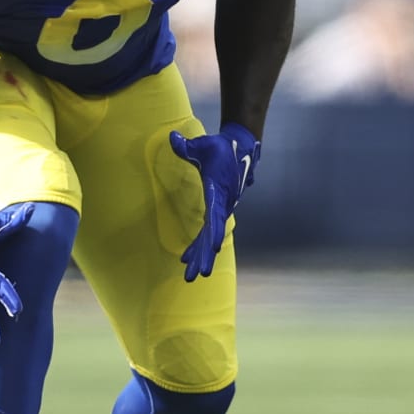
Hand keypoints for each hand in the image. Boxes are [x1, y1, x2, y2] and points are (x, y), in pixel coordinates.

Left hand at [169, 122, 259, 281]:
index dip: (215, 230)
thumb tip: (172, 138)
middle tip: (198, 274)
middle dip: (205, 254)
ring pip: (210, 236)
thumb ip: (187, 146)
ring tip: (190, 274)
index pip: (217, 214)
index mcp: (219, 191)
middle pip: (214, 233)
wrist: (241, 148)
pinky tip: (187, 258)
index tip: (214, 247)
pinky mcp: (218, 209)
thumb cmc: (220, 147)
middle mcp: (222, 204)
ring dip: (201, 255)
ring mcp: (221, 208)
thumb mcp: (204, 145)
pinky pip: (208, 231)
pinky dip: (199, 244)